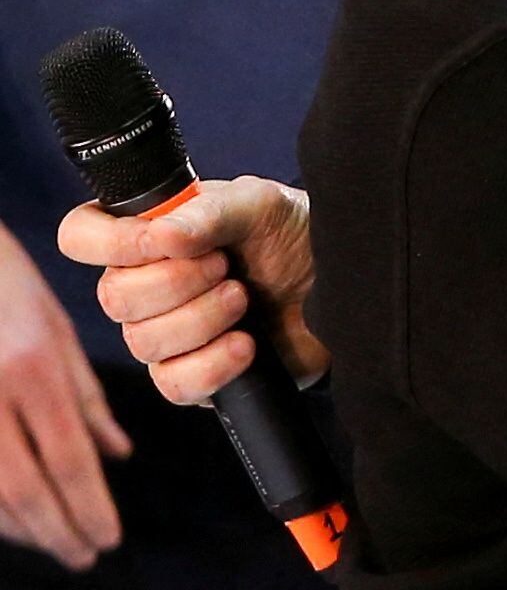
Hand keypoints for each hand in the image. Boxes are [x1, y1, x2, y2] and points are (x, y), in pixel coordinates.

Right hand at [1, 228, 127, 569]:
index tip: (108, 542)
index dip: (88, 508)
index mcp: (30, 370)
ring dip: (18, 527)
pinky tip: (8, 518)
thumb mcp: (51, 328)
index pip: (67, 459)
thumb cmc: (2, 285)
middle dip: (55, 530)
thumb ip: (83, 396)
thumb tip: (117, 457)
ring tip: (52, 542)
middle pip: (22, 487)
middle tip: (84, 557)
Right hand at [57, 176, 324, 402]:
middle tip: (227, 266)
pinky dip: (214, 364)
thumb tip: (160, 235)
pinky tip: (248, 344)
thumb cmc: (293, 235)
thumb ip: (209, 212)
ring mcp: (165, 335)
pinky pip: (175, 384)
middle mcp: (143, 286)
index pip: (80, 236)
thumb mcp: (259, 205)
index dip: (109, 243)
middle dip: (177, 282)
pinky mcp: (194, 376)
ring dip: (202, 318)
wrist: (342, 284)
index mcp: (145, 236)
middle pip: (112, 297)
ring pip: (144, 342)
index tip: (161, 241)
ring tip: (245, 297)